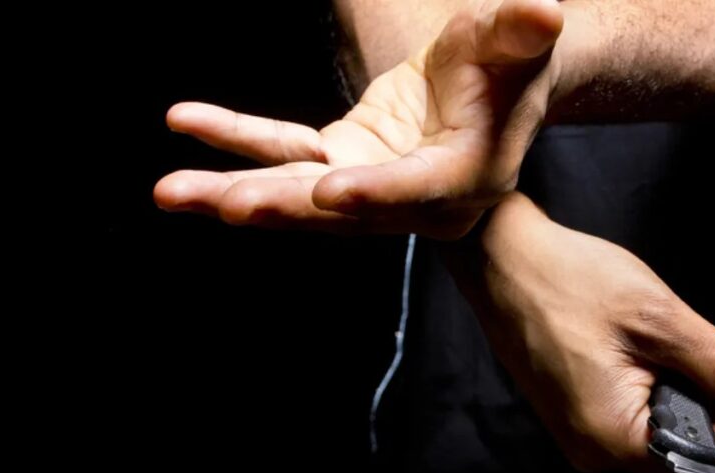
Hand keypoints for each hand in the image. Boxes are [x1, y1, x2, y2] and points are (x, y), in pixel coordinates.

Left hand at [154, 0, 563, 238]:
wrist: (488, 88)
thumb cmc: (507, 65)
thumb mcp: (512, 42)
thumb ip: (518, 32)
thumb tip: (542, 12)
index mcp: (465, 174)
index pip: (416, 190)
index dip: (375, 193)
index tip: (326, 190)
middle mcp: (416, 199)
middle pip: (345, 211)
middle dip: (286, 207)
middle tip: (228, 205)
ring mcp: (373, 187)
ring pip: (302, 194)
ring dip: (237, 192)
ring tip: (172, 193)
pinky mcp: (343, 165)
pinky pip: (284, 152)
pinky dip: (236, 140)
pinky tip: (187, 122)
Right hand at [447, 194, 714, 472]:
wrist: (500, 258)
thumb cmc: (565, 281)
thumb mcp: (659, 318)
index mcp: (613, 440)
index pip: (710, 457)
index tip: (695, 358)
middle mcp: (592, 451)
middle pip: (683, 443)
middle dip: (688, 389)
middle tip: (653, 338)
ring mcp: (577, 434)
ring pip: (658, 422)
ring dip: (660, 379)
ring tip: (627, 336)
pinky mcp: (571, 413)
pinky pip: (628, 409)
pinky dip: (636, 375)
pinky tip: (611, 341)